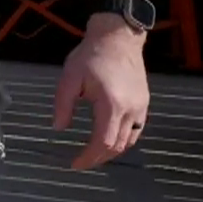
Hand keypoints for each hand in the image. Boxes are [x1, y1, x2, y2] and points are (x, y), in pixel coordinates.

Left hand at [53, 18, 150, 169]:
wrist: (118, 37)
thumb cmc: (91, 56)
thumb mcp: (70, 78)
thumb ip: (63, 105)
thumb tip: (58, 128)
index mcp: (111, 105)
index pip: (102, 143)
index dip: (88, 158)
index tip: (74, 164)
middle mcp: (130, 110)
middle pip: (117, 146)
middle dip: (98, 158)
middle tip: (81, 162)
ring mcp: (141, 107)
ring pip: (129, 141)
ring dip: (112, 152)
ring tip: (94, 155)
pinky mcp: (144, 103)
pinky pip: (137, 130)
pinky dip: (124, 141)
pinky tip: (111, 140)